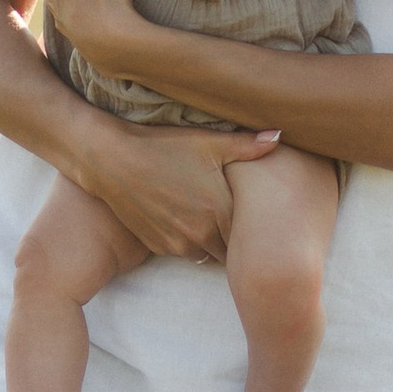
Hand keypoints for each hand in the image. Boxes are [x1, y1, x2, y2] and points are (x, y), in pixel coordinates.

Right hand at [85, 121, 279, 265]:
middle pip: (232, 250)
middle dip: (236, 238)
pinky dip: (189, 242)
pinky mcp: (159, 247)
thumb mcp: (209, 142)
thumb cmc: (164, 147)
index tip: (258, 217)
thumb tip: (280, 136)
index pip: (252, 235)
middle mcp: (202, 235)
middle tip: (236, 218)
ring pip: (208, 254)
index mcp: (220, 210)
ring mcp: (178, 244)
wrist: (112, 161)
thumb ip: (249, 146)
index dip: (256, 227)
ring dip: (212, 242)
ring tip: (210, 219)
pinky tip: (184, 219)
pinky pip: (184, 253)